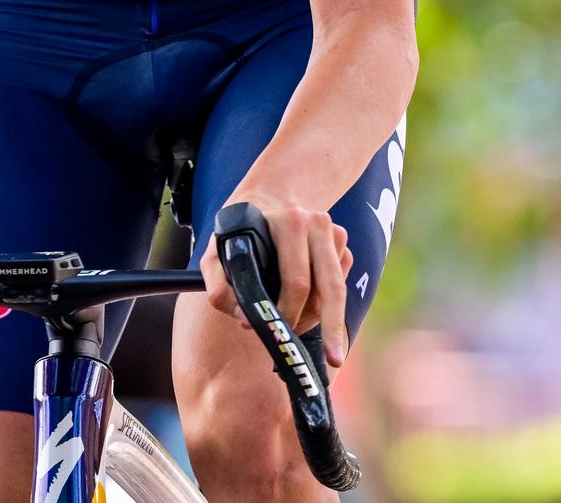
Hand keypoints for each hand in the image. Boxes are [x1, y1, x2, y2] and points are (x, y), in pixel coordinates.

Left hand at [200, 195, 354, 367]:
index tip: (276, 332)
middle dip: (326, 326)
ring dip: (321, 318)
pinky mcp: (343, 244)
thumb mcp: (217, 250)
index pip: (296, 280)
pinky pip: (342, 284)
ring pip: (337, 291)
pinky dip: (327, 304)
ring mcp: (334, 232)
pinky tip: (303, 308)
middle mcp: (316, 224)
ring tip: (295, 330)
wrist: (268, 199)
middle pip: (329, 289)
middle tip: (331, 360)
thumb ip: (219, 283)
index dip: (287, 312)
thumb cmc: (239, 233)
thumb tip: (245, 318)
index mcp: (287, 222)